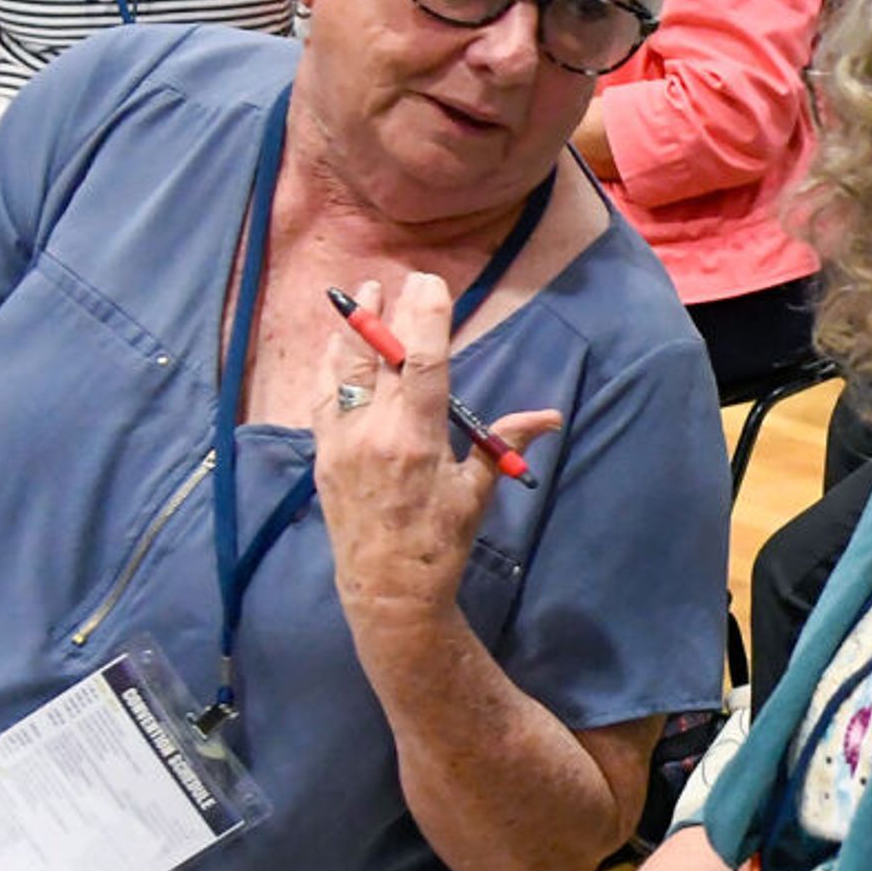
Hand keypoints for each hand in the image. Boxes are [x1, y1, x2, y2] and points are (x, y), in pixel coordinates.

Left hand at [316, 274, 561, 637]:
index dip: (425, 317)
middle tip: (399, 279)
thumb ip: (502, 445)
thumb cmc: (439, 543)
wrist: (386, 591)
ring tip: (362, 295)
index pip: (419, 363)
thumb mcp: (476, 494)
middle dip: (389, 313)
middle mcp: (371, 434)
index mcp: (415, 441)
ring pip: (343, 370)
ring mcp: (340, 443)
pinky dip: (330, 366)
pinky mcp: (323, 455)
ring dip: (353, 330)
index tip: (429, 282)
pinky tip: (336, 346)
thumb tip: (549, 418)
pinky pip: (322, 397)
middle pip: (378, 357)